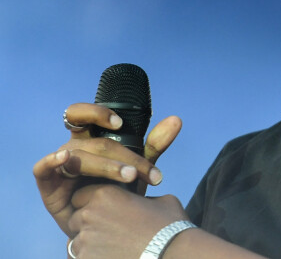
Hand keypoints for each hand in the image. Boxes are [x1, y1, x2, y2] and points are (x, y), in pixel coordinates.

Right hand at [33, 102, 181, 236]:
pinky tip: (64, 158)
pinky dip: (51, 161)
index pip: (86, 114)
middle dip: (122, 156)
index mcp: (92, 138)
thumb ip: (155, 145)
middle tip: (142, 171)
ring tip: (130, 177)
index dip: (98, 113)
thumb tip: (177, 120)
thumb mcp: (137, 166)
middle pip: (95, 142)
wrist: (105, 227)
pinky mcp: (47, 183)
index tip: (120, 124)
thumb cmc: (118, 191)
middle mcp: (74, 146)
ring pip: (79, 156)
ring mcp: (60, 164)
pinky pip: (43, 167)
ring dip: (106, 166)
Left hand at [67, 184, 188, 258]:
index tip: (102, 211)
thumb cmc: (168, 226)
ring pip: (74, 243)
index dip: (90, 202)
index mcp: (105, 194)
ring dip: (87, 245)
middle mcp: (90, 215)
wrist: (171, 254)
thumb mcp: (158, 201)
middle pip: (75, 219)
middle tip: (106, 232)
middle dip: (86, 225)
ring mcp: (85, 242)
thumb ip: (141, 199)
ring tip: (111, 248)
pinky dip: (92, 258)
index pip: (81, 195)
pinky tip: (111, 256)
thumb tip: (140, 204)